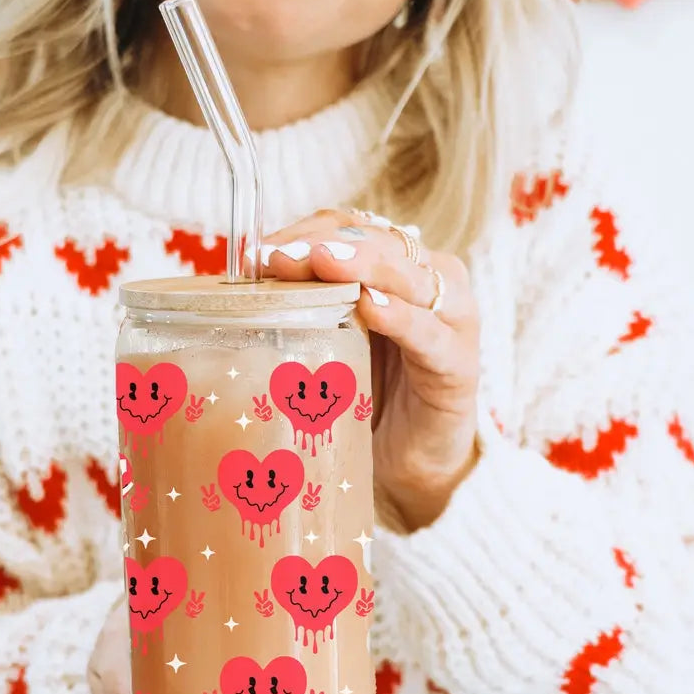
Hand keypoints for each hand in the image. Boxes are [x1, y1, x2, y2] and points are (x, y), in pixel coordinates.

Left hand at [262, 210, 480, 530]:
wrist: (411, 463)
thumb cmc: (365, 398)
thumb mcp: (328, 346)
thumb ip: (302, 312)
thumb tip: (234, 292)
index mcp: (394, 268)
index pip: (349, 230)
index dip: (306, 231)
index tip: (257, 251)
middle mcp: (429, 281)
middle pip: (378, 242)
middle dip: (324, 245)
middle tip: (277, 258)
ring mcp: (451, 319)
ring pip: (408, 275)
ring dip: (361, 265)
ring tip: (321, 262)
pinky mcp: (460, 364)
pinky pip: (429, 334)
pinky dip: (401, 317)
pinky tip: (371, 308)